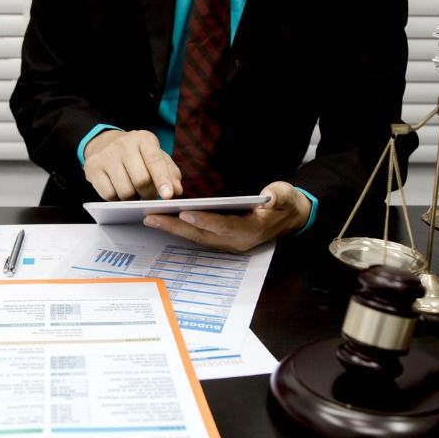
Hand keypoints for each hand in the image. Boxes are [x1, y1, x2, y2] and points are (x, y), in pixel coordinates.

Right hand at [83, 130, 181, 199]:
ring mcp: (106, 155)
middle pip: (141, 181)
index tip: (168, 195)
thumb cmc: (136, 154)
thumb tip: (176, 190)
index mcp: (144, 139)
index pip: (155, 161)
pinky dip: (116, 198)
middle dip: (148, 194)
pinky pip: (109, 195)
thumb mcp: (155, 156)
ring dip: (132, 197)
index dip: (163, 180)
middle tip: (148, 194)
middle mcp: (124, 144)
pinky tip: (118, 189)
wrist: (104, 144)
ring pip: (125, 191)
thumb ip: (170, 172)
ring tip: (132, 190)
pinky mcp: (92, 168)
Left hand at [142, 181, 311, 252]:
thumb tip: (270, 194)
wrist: (288, 219)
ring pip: (195, 237)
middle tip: (152, 217)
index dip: (205, 220)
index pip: (224, 226)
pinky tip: (163, 219)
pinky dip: (179, 228)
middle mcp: (235, 241)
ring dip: (172, 228)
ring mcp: (226, 243)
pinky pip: (196, 235)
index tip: (185, 212)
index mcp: (250, 231)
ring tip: (150, 218)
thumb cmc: (285, 204)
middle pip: (201, 234)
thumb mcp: (287, 196)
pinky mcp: (220, 240)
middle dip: (175, 226)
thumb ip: (280, 195)